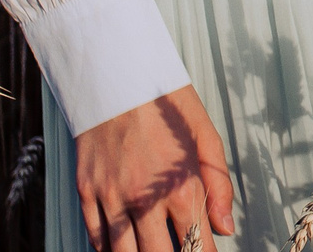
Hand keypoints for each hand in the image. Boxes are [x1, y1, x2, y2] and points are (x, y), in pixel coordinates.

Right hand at [73, 87, 235, 251]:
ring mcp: (112, 198)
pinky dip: (108, 250)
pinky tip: (122, 250)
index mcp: (180, 186)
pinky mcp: (87, 192)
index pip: (196, 243)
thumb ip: (219, 186)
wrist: (117, 78)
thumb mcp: (206, 137)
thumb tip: (226, 228)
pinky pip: (95, 237)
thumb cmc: (166, 105)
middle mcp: (144, 198)